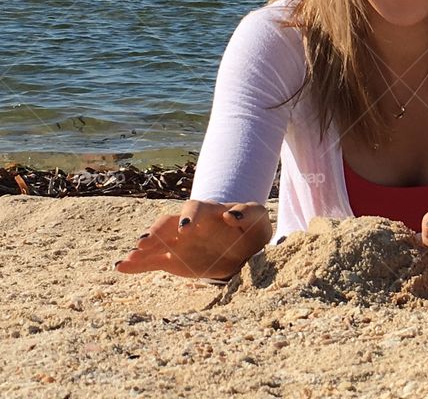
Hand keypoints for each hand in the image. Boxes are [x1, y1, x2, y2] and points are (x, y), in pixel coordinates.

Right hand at [114, 199, 272, 280]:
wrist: (246, 250)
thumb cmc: (252, 230)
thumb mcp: (259, 219)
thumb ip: (248, 212)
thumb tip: (230, 213)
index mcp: (209, 212)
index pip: (194, 207)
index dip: (188, 216)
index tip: (185, 228)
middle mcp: (189, 225)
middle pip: (168, 223)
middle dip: (157, 231)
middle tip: (146, 242)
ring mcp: (178, 242)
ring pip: (156, 242)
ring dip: (143, 248)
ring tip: (130, 257)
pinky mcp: (174, 260)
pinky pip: (153, 261)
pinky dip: (137, 263)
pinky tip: (121, 266)